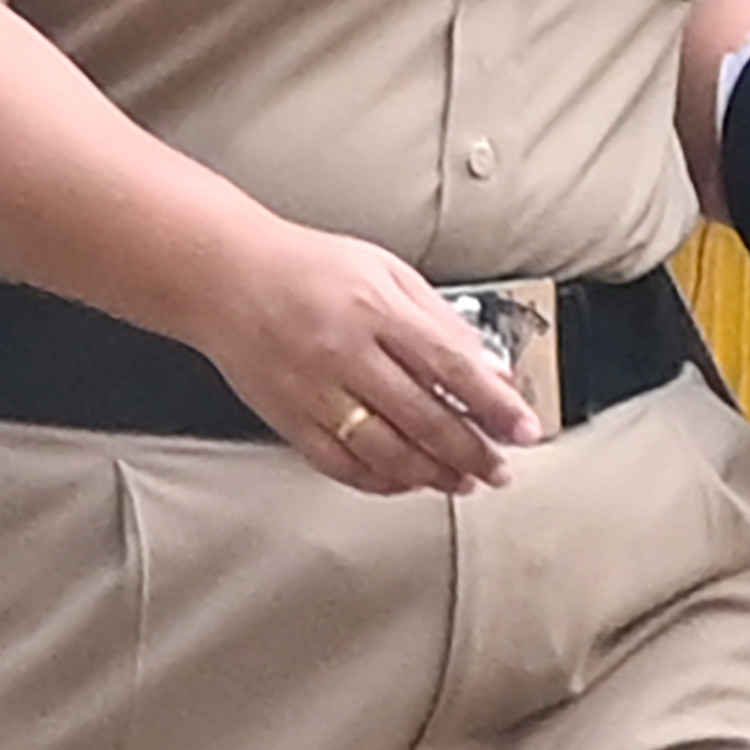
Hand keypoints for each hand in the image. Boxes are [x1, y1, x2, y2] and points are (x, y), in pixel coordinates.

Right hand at [193, 218, 541, 495]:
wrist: (225, 276)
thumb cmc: (309, 267)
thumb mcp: (386, 271)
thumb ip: (439, 318)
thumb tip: (488, 364)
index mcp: (376, 309)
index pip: (451, 366)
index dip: (494, 404)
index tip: (523, 429)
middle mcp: (346, 353)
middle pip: (424, 417)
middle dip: (472, 451)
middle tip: (500, 470)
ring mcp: (314, 391)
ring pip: (384, 450)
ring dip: (432, 474)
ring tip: (463, 481)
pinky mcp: (288, 418)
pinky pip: (339, 464)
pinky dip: (379, 480)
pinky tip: (406, 481)